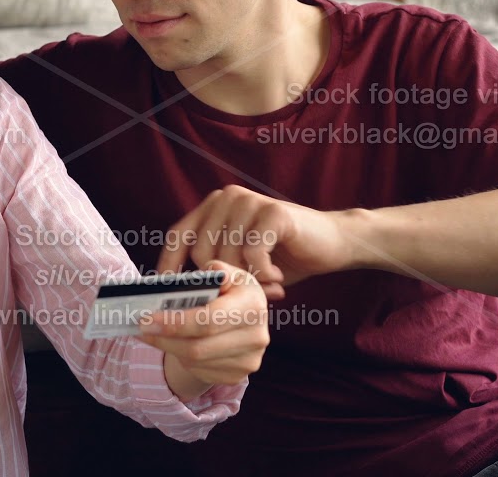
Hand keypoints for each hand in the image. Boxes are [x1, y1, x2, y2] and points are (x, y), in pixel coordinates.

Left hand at [136, 260, 269, 394]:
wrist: (242, 321)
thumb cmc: (228, 292)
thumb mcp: (225, 275)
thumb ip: (215, 271)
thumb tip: (208, 275)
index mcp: (253, 304)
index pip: (209, 320)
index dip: (176, 322)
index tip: (147, 319)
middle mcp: (257, 335)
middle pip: (198, 347)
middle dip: (164, 338)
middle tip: (141, 328)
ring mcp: (248, 360)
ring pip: (194, 361)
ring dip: (169, 347)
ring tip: (153, 333)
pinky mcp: (237, 376)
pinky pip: (199, 372)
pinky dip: (182, 358)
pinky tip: (175, 344)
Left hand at [158, 185, 355, 299]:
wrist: (333, 242)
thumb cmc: (282, 256)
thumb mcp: (240, 261)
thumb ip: (213, 267)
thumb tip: (175, 298)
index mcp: (213, 207)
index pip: (177, 236)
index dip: (168, 267)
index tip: (164, 298)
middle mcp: (227, 198)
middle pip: (200, 251)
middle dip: (219, 283)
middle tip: (245, 297)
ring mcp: (249, 201)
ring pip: (226, 255)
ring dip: (245, 281)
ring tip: (266, 289)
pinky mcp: (273, 211)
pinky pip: (253, 253)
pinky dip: (263, 274)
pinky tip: (277, 279)